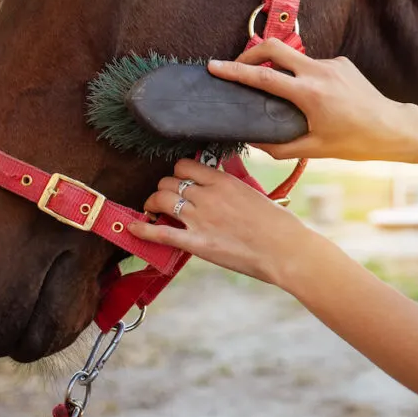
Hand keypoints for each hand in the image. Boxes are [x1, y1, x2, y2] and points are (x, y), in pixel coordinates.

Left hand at [127, 158, 318, 285]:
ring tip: (152, 210)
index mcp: (222, 181)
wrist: (285, 250)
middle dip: (163, 189)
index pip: (184, 167)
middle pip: (168, 182)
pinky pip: (161, 232)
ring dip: (152, 203)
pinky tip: (133, 227)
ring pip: (161, 199)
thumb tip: (218, 181)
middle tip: (165, 199)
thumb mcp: (253, 193)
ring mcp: (200, 219)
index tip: (178, 181)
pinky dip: (143, 229)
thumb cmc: (277, 224)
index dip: (177, 174)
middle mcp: (207, 195)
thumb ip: (231, 185)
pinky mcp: (197, 243)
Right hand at [206, 38, 417, 164]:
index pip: (264, 77)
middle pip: (274, 47)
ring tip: (275, 89)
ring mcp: (332, 63)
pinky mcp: (341, 62)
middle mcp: (319, 72)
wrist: (393, 128)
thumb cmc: (355, 142)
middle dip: (250, 52)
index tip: (215, 66)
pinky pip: (312, 64)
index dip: (235, 70)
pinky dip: (302, 75)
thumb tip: (253, 141)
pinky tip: (309, 96)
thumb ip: (279, 147)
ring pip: (294, 57)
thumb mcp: (314, 150)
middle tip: (236, 64)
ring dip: (279, 67)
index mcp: (310, 94)